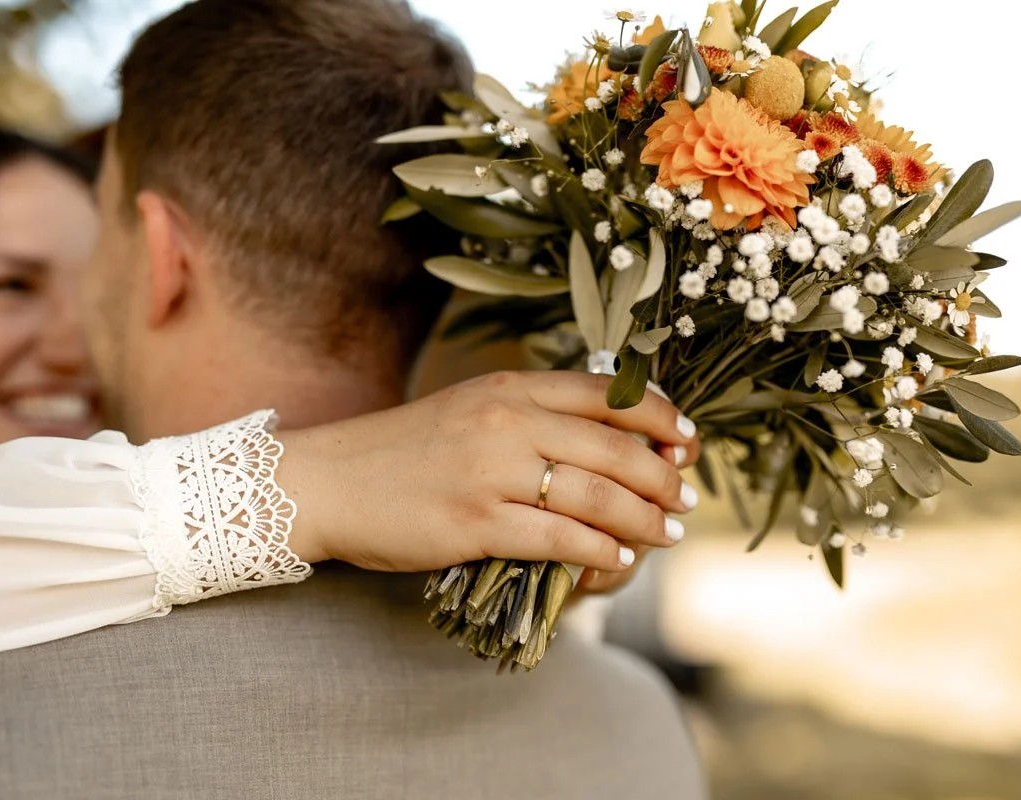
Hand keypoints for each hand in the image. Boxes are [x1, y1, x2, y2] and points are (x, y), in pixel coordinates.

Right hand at [277, 371, 698, 573]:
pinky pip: (558, 537)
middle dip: (664, 476)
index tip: (688, 440)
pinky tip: (618, 557)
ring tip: (666, 531)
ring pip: (596, 495)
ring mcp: (491, 473)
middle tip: (687, 498)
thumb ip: (531, 416)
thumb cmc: (406, 449)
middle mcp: (507, 422)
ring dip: (644, 517)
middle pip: (615, 448)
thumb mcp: (472, 410)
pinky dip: (598, 549)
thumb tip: (605, 439)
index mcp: (510, 388)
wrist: (331, 480)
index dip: (660, 417)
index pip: (606, 395)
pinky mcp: (474, 524)